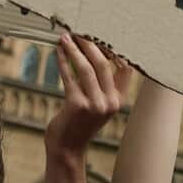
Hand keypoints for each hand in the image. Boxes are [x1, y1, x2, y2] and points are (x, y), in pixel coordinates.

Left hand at [45, 34, 131, 160]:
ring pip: (86, 68)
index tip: (99, 38)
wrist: (67, 149)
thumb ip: (102, 85)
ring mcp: (94, 105)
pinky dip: (63, 61)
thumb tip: (92, 54)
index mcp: (118, 101)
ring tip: (65, 39)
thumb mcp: (98, 106)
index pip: (124, 68)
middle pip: (104, 64)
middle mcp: (110, 103)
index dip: (113, 50)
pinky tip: (58, 52)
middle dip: (89, 45)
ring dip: (74, 50)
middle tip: (79, 33)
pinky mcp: (76, 105)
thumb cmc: (79, 124)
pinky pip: (70, 76)